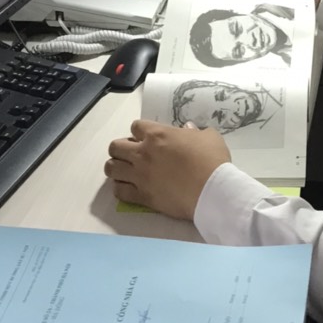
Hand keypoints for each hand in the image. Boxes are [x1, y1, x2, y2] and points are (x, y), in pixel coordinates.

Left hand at [104, 120, 230, 219]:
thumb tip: (188, 129)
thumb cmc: (212, 160)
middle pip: (115, 146)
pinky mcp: (141, 196)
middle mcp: (143, 153)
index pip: (135, 126)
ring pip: (111, 168)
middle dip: (121, 148)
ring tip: (126, 171)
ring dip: (116, 168)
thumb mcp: (208, 137)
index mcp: (157, 135)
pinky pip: (119, 191)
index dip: (140, 131)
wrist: (212, 190)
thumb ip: (195, 131)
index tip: (147, 138)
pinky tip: (129, 188)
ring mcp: (139, 175)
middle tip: (132, 154)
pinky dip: (121, 189)